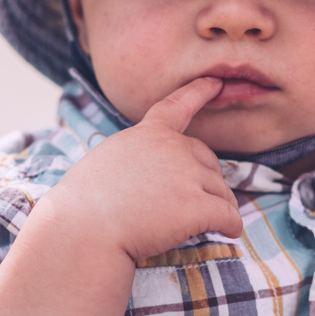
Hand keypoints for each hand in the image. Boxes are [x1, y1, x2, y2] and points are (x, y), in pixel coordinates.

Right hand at [46, 76, 243, 263]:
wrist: (83, 230)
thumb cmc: (85, 204)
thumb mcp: (108, 160)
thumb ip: (140, 156)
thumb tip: (162, 175)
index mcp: (148, 134)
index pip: (177, 105)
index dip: (199, 92)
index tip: (216, 82)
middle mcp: (172, 147)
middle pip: (208, 161)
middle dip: (205, 182)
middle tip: (187, 206)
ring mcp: (187, 175)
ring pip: (221, 191)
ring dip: (216, 208)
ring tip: (195, 226)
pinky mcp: (197, 205)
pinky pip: (228, 215)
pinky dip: (231, 225)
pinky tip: (229, 233)